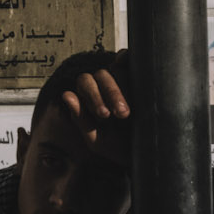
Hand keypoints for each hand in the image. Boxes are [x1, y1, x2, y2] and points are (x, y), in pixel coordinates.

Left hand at [59, 52, 130, 166]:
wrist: (147, 155)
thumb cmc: (118, 149)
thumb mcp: (97, 139)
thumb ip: (81, 119)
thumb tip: (66, 94)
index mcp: (90, 96)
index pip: (85, 83)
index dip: (93, 96)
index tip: (105, 115)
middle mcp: (104, 84)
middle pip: (101, 75)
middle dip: (111, 93)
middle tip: (123, 114)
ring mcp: (123, 79)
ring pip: (116, 70)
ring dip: (122, 87)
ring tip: (130, 110)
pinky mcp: (140, 78)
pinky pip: (130, 61)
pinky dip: (127, 58)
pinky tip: (127, 62)